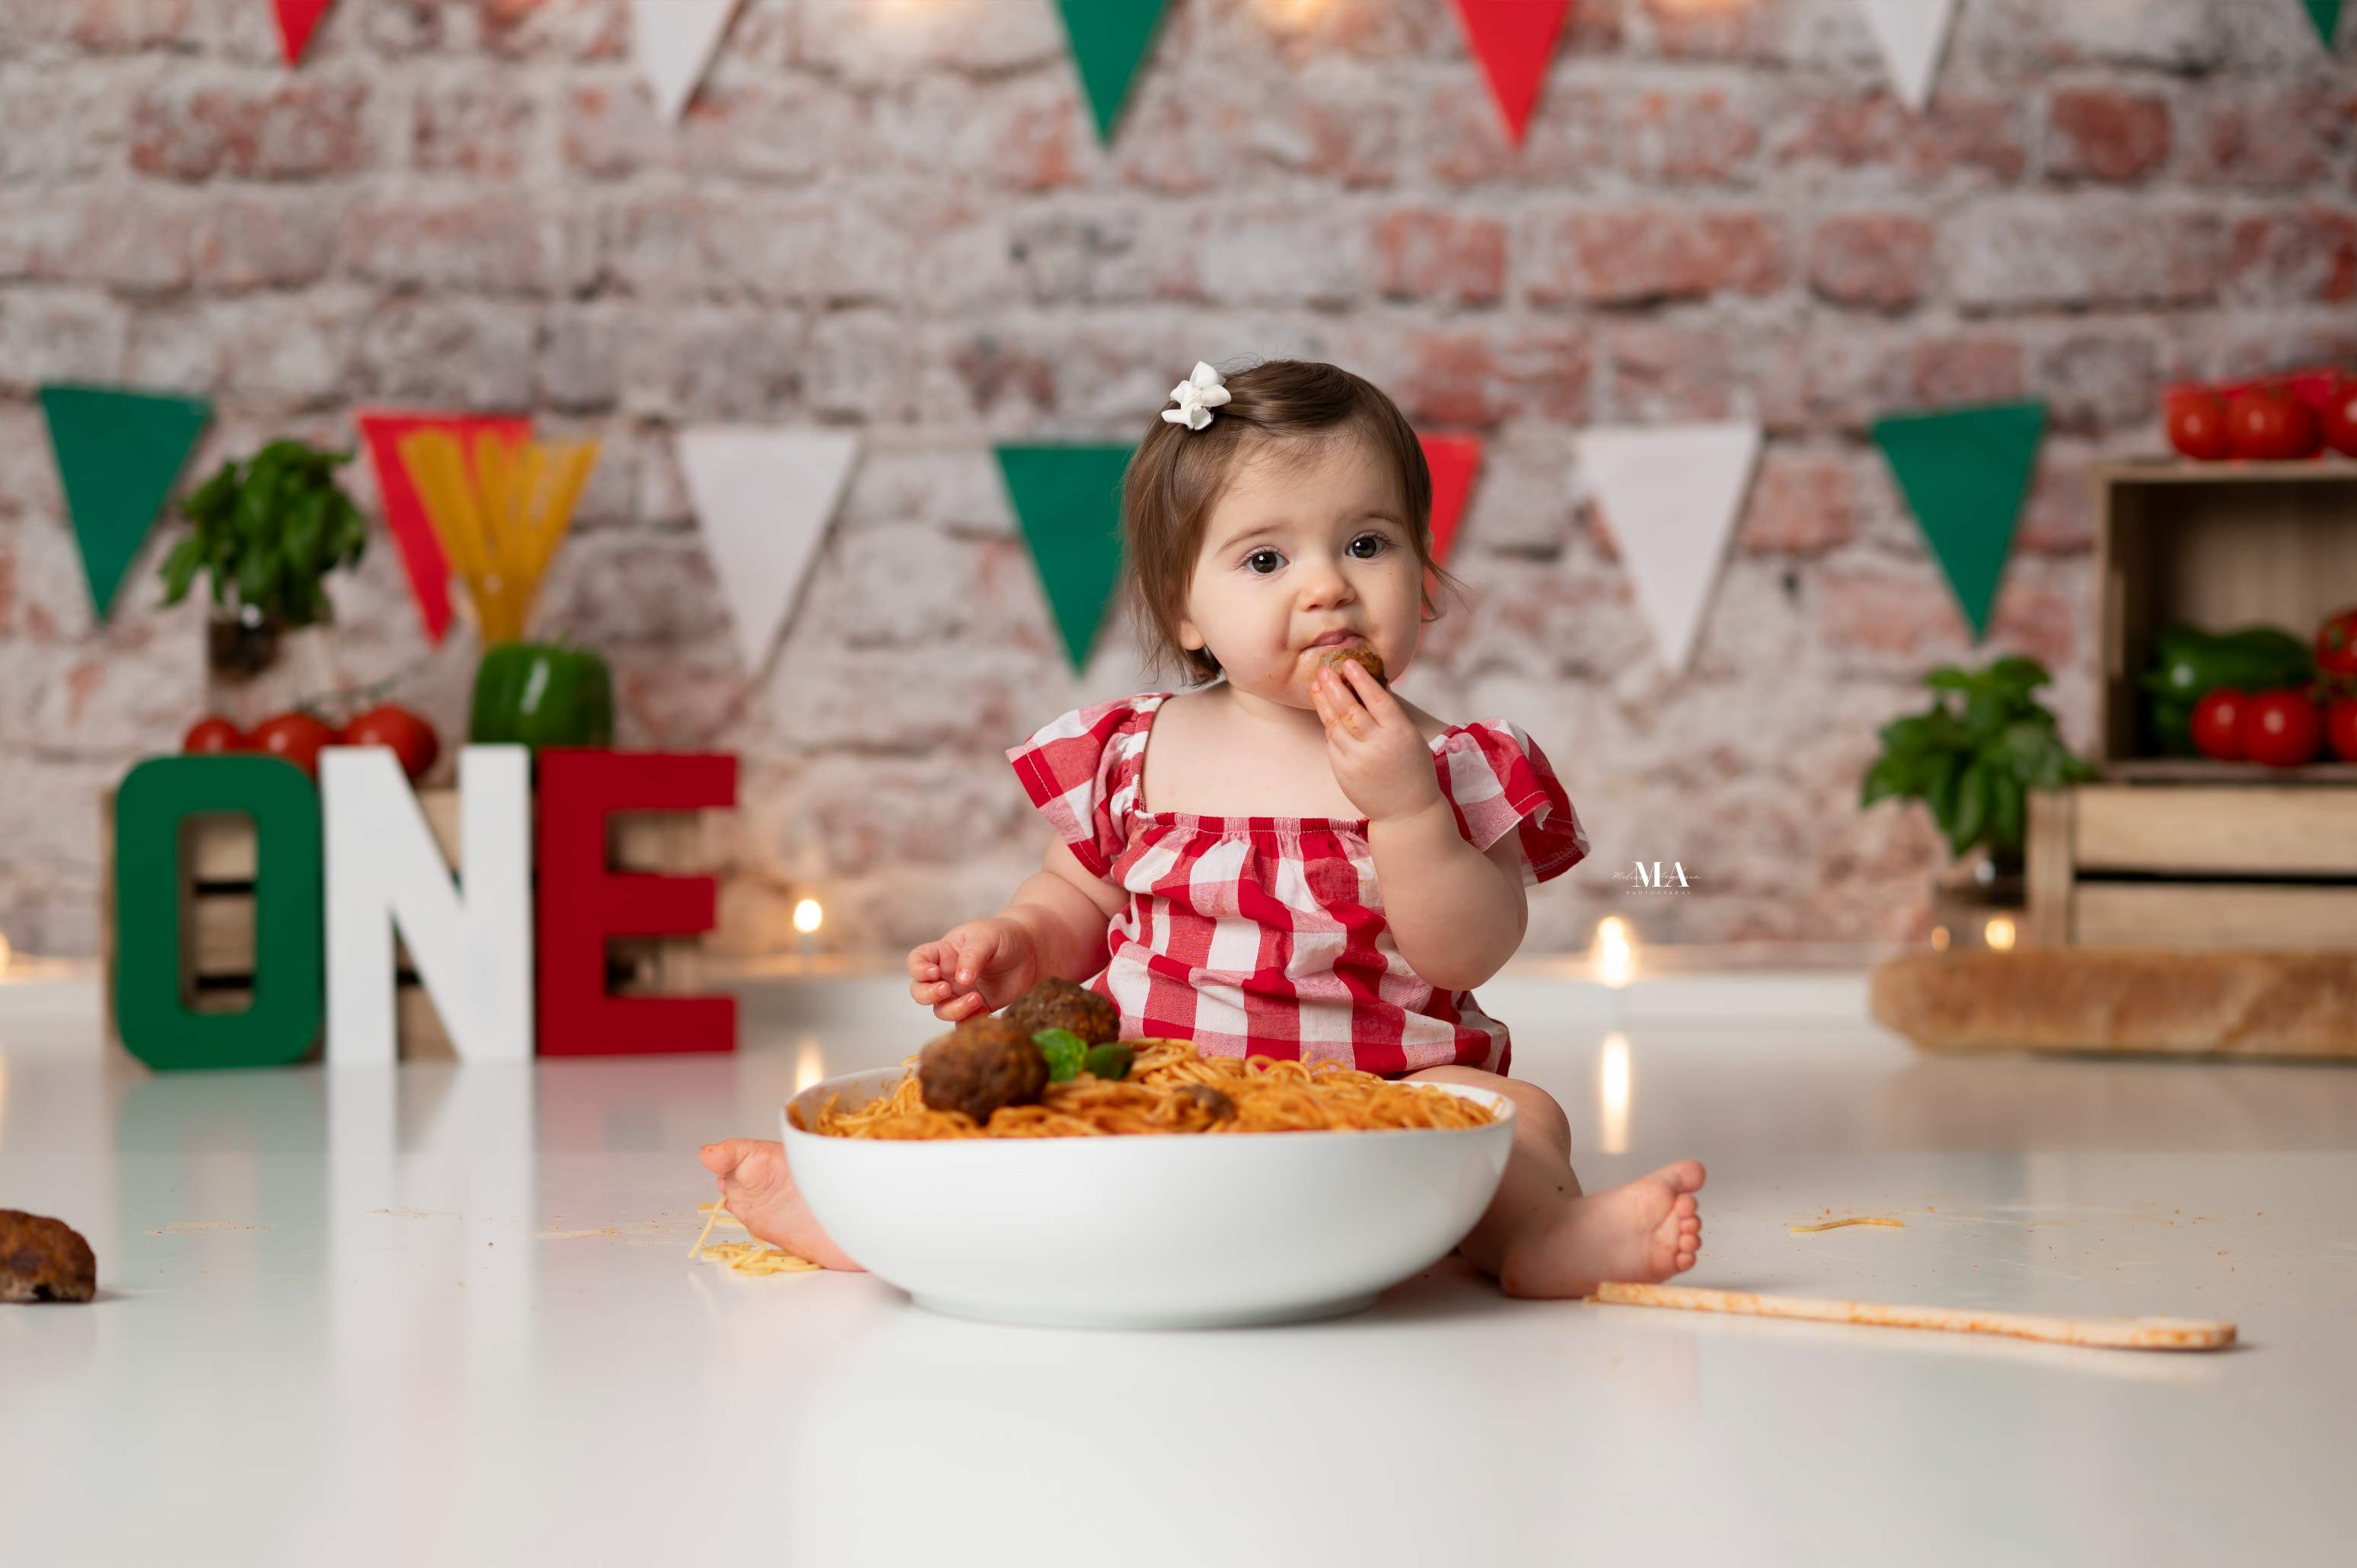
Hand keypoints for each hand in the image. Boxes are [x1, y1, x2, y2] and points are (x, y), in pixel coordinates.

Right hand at [907, 916, 1040, 1022]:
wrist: (1032, 950)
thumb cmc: (1004, 935)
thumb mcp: (986, 937)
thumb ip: (972, 956)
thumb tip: (960, 981)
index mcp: (943, 953)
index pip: (916, 961)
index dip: (918, 970)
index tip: (934, 972)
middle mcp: (947, 975)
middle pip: (920, 991)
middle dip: (928, 994)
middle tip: (947, 989)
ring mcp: (960, 993)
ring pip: (941, 1010)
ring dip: (953, 1009)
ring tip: (976, 999)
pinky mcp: (978, 1008)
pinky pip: (964, 1022)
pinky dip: (969, 1022)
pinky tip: (984, 1013)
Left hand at [1312, 659, 1444, 824]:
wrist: (1407, 812)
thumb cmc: (1412, 768)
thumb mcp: (1410, 737)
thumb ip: (1390, 714)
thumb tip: (1371, 683)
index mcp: (1399, 732)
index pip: (1377, 699)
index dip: (1361, 680)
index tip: (1349, 663)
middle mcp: (1377, 745)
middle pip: (1350, 710)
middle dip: (1334, 687)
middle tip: (1324, 670)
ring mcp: (1357, 760)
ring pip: (1335, 725)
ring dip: (1323, 703)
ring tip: (1316, 685)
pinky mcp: (1343, 772)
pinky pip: (1332, 743)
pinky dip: (1328, 726)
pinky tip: (1325, 711)